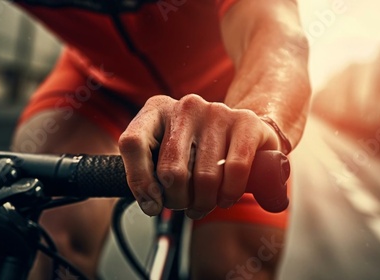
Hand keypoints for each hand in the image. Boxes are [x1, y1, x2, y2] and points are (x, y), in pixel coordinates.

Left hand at [118, 94, 279, 218]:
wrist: (243, 130)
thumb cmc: (198, 149)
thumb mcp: (166, 153)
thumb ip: (150, 172)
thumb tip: (151, 203)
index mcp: (157, 110)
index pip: (133, 143)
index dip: (139, 181)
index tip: (152, 204)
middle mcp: (186, 106)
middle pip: (170, 170)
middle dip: (177, 200)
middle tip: (183, 204)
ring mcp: (217, 112)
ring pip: (205, 177)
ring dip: (203, 203)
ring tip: (203, 204)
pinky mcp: (246, 122)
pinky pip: (236, 170)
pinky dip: (229, 194)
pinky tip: (226, 198)